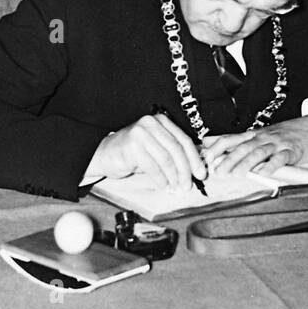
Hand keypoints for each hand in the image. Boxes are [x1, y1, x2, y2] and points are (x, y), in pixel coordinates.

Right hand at [86, 112, 205, 190]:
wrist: (106, 154)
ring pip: (165, 158)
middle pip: (176, 149)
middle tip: (188, 185)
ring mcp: (141, 133)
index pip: (184, 140)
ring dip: (173, 176)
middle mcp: (152, 123)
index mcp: (162, 121)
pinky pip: (152, 166)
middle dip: (185, 170)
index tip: (201, 174)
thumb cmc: (134, 153)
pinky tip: (163, 186)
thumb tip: (196, 168)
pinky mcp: (132, 145)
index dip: (195, 159)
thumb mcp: (157, 148)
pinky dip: (160, 179)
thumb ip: (174, 153)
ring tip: (175, 188)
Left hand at [202, 114, 307, 176]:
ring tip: (237, 173)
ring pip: (259, 152)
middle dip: (229, 158)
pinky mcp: (291, 151)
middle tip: (219, 170)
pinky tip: (265, 173)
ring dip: (246, 163)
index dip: (217, 147)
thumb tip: (214, 145)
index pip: (231, 138)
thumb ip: (240, 142)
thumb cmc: (286, 135)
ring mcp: (277, 144)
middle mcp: (263, 138)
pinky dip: (272, 165)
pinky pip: (280, 158)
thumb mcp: (261, 136)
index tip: (206, 157)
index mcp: (254, 135)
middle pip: (243, 147)